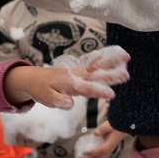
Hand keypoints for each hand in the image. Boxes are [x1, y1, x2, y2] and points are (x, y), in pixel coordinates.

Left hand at [3, 45, 130, 108]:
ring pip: (97, 65)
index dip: (97, 92)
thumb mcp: (46, 98)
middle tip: (126, 75)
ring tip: (126, 56)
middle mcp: (76, 75)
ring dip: (111, 61)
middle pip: (96, 75)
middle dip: (110, 75)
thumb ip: (58, 101)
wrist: (32, 78)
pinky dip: (104, 56)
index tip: (110, 95)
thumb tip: (69, 104)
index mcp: (69, 84)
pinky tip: (114, 53)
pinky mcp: (79, 69)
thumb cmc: (40, 90)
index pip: (86, 89)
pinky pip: (94, 62)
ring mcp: (78, 71)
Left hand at [75, 122, 126, 157]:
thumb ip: (103, 128)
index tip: (84, 152)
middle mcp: (109, 150)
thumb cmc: (113, 127)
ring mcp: (107, 153)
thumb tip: (95, 133)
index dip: (92, 152)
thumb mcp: (109, 125)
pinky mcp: (105, 153)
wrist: (120, 130)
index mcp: (110, 144)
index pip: (101, 150)